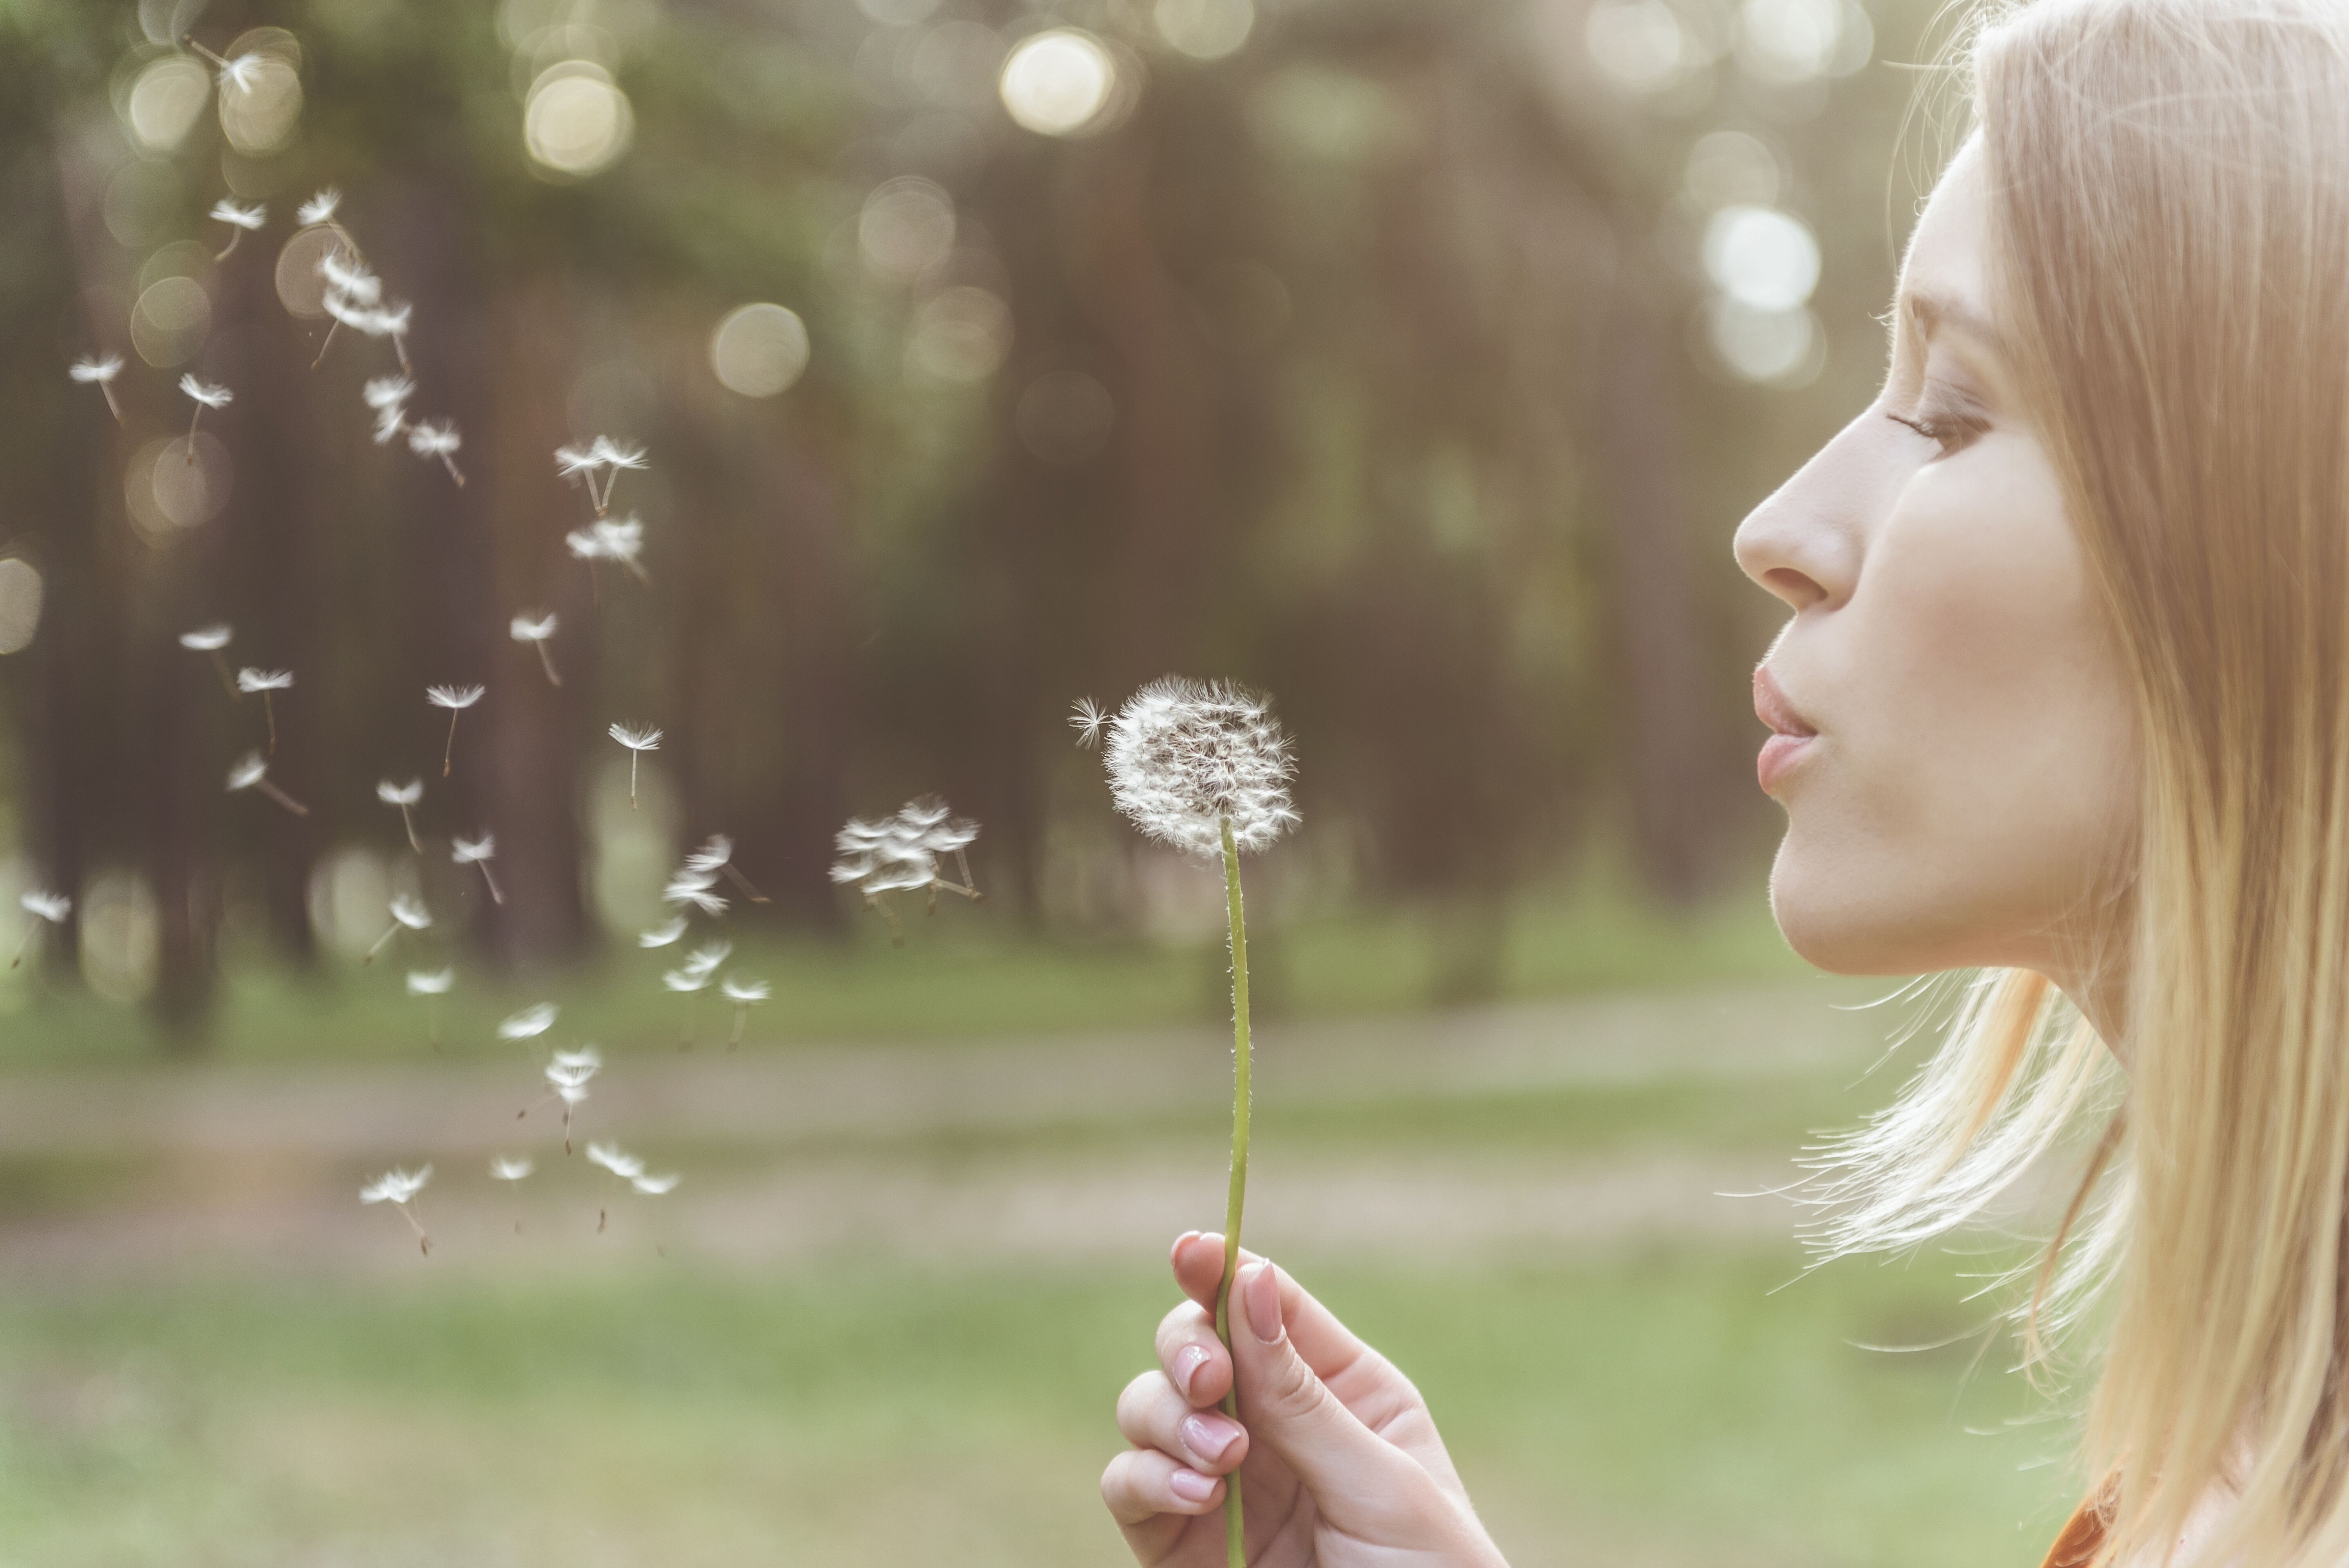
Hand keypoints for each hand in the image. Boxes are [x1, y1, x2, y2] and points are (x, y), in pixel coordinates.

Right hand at [1101, 1231, 1507, 1567]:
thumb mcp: (1382, 1483)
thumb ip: (1304, 1396)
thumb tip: (1252, 1281)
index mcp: (1343, 1393)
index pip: (1270, 1308)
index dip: (1224, 1270)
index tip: (1190, 1249)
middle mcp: (1275, 1426)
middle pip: (1195, 1345)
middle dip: (1188, 1349)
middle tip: (1211, 1381)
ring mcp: (1221, 1481)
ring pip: (1148, 1406)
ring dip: (1168, 1418)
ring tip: (1219, 1462)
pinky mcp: (1177, 1541)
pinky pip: (1130, 1484)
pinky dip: (1146, 1476)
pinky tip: (1196, 1495)